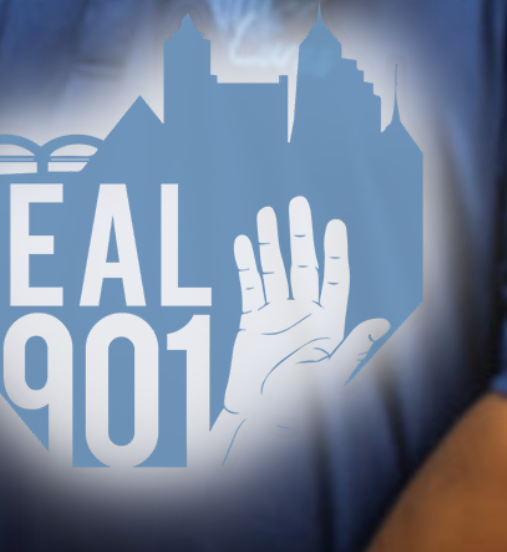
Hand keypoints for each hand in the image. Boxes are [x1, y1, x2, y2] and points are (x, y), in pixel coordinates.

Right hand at [214, 199, 388, 462]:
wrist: (259, 419)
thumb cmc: (301, 405)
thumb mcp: (332, 377)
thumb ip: (353, 348)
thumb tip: (381, 322)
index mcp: (327, 326)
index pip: (334, 279)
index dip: (335, 252)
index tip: (334, 225)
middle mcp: (303, 314)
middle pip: (302, 265)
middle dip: (301, 235)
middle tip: (299, 204)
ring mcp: (275, 314)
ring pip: (272, 268)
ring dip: (269, 241)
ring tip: (266, 214)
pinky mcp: (251, 319)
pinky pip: (248, 284)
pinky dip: (244, 263)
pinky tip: (242, 243)